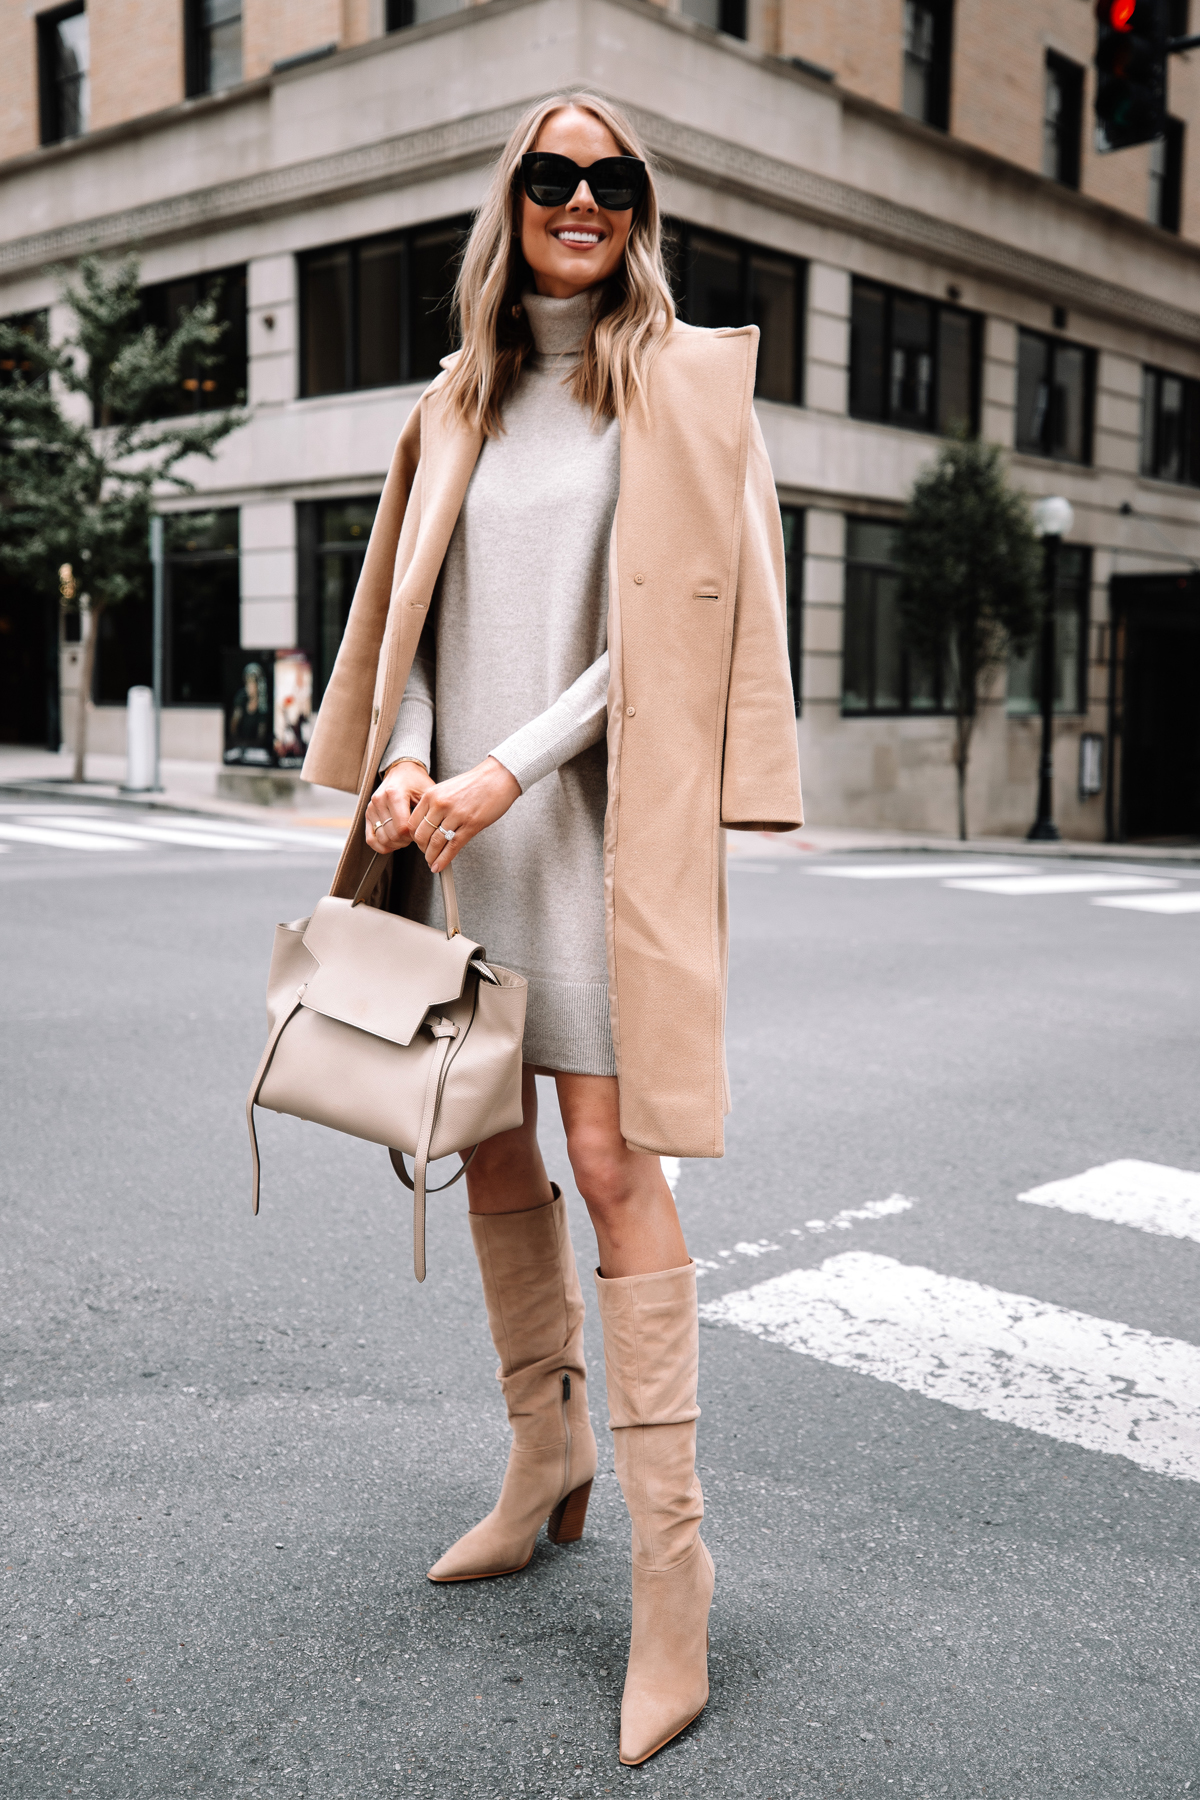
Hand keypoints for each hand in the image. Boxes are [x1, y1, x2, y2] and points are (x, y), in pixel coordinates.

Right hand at [365, 760, 434, 853]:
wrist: (402, 770)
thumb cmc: (417, 782)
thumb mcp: (427, 792)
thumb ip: (429, 811)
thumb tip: (432, 833)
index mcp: (394, 794)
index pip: (402, 828)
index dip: (414, 836)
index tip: (421, 831)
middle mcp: (379, 800)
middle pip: (392, 835)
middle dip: (406, 841)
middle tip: (415, 836)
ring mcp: (371, 808)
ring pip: (382, 839)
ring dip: (396, 844)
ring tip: (406, 837)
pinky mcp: (367, 814)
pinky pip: (371, 839)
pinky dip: (382, 846)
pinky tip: (393, 844)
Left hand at [408, 757, 521, 872]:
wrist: (498, 776)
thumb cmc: (475, 783)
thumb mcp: (447, 789)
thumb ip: (435, 805)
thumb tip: (428, 826)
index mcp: (431, 795)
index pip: (412, 823)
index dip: (414, 837)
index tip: (419, 843)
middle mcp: (440, 804)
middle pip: (421, 835)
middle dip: (422, 849)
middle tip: (427, 853)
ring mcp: (455, 815)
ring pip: (435, 843)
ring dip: (432, 857)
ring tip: (432, 863)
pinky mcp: (471, 825)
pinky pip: (452, 847)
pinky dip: (444, 860)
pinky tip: (440, 866)